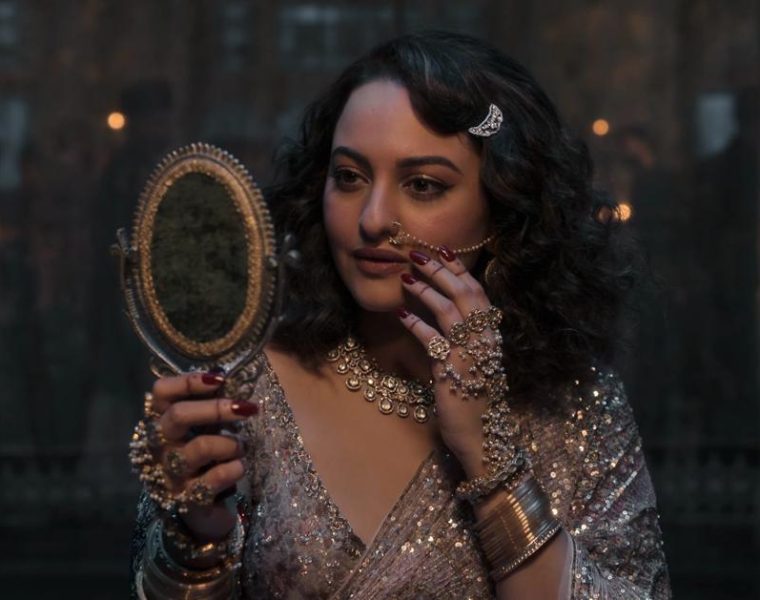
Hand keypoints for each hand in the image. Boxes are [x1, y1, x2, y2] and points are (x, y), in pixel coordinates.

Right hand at [148, 371, 257, 540]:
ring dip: (231, 443)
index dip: (188, 381)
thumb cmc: (206, 460)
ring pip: (201, 447)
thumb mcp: (206, 430)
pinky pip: (214, 479)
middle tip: (246, 407)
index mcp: (161, 424)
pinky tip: (239, 468)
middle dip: (217, 408)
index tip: (220, 378)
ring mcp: (170, 475)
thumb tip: (229, 375)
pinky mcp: (187, 501)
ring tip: (241, 447)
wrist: (203, 514)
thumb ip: (211, 406)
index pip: (161, 393)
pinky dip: (234, 469)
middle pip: (178, 416)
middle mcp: (159, 448)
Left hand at [398, 247, 502, 477]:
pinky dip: (416, 323)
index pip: (478, 293)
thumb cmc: (477, 402)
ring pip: (450, 311)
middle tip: (418, 254)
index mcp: (491, 337)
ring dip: (426, 289)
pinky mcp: (454, 371)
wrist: (484, 438)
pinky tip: (400, 313)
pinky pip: (433, 340)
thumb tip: (450, 316)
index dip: (461, 270)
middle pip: (464, 294)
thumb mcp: (477, 365)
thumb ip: (468, 340)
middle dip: (440, 270)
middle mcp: (485, 341)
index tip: (445, 251)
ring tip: (405, 276)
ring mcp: (471, 355)